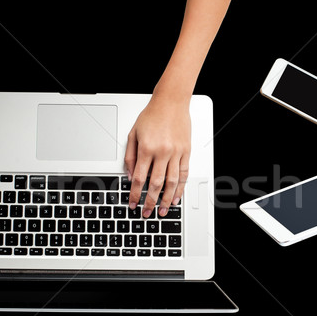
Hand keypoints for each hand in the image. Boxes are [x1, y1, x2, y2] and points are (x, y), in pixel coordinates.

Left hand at [124, 95, 190, 217]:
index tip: (133, 204)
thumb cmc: (151, 116)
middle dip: (150, 202)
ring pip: (172, 183)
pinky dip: (180, 188)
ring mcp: (176, 153)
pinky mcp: (186, 152)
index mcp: (147, 148)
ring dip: (166, 199)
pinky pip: (184, 174)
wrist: (171, 102)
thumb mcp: (133, 134)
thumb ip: (130, 157)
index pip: (140, 178)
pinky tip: (176, 198)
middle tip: (147, 213)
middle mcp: (162, 152)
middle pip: (155, 184)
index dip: (135, 194)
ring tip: (162, 211)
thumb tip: (131, 176)